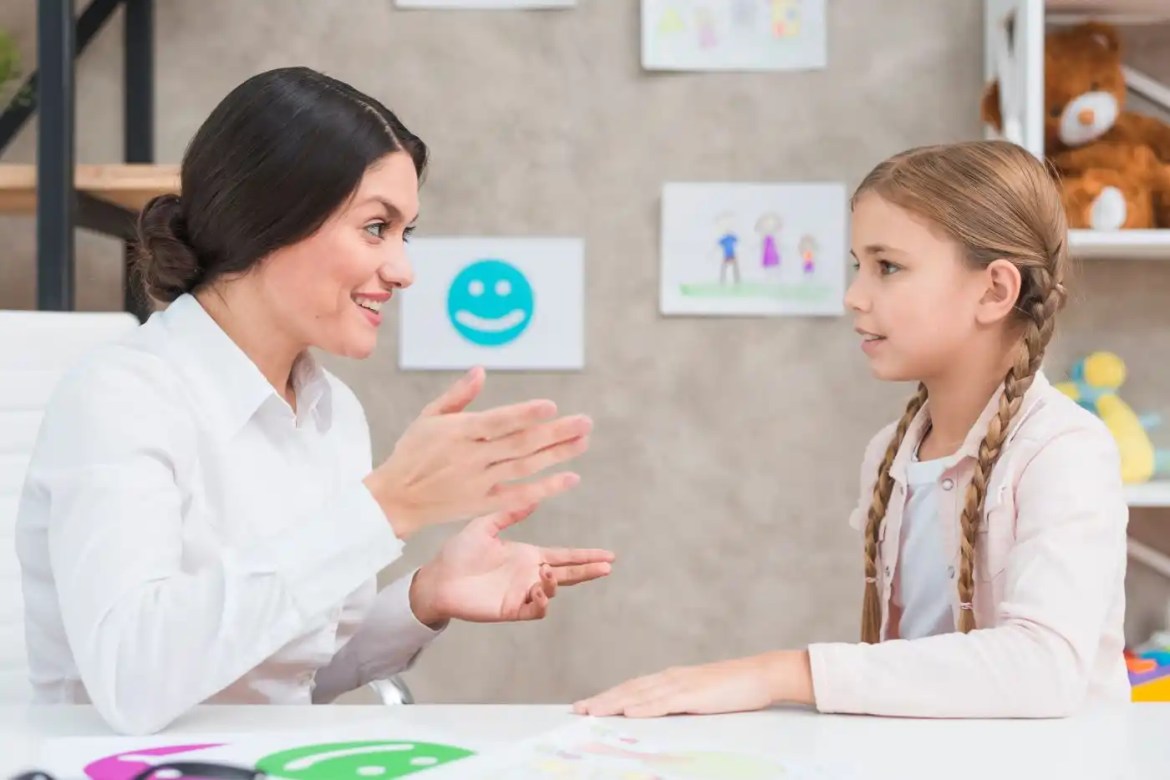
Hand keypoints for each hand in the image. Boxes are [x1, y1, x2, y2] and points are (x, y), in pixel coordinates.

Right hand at [364, 367, 592, 537]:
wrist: (394, 498)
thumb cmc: (413, 452)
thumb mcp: (428, 418)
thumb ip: (458, 396)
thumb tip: (481, 370)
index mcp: (458, 433)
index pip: (497, 422)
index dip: (524, 414)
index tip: (551, 406)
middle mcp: (471, 458)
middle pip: (520, 444)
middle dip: (555, 433)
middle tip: (585, 422)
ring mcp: (478, 483)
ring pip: (524, 467)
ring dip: (557, 455)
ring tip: (583, 441)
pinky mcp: (481, 504)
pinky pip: (518, 496)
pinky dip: (545, 488)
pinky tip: (569, 478)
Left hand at [409, 505, 614, 625]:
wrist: (437, 578)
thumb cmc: (458, 552)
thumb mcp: (485, 526)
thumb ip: (510, 512)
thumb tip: (534, 496)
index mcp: (527, 554)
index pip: (564, 555)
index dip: (585, 556)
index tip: (608, 556)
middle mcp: (529, 574)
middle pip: (567, 574)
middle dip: (588, 571)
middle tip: (607, 567)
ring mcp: (521, 592)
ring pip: (552, 592)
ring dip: (556, 583)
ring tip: (547, 574)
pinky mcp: (510, 609)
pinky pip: (535, 610)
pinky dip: (542, 602)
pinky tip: (538, 589)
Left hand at [572, 651, 812, 717]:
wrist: (762, 674)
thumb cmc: (734, 688)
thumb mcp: (700, 697)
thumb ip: (679, 703)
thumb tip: (658, 715)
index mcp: (671, 679)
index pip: (632, 688)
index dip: (608, 696)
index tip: (587, 704)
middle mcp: (671, 678)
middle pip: (629, 690)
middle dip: (602, 699)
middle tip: (576, 709)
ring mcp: (683, 685)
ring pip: (640, 695)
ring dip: (614, 702)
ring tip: (592, 711)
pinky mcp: (696, 694)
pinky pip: (665, 702)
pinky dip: (644, 707)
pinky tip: (629, 712)